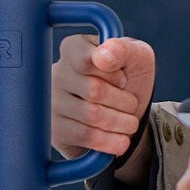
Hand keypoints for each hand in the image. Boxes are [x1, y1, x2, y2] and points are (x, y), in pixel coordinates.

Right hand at [52, 35, 154, 158]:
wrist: (126, 112)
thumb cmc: (129, 77)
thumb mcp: (136, 57)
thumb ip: (124, 49)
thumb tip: (102, 55)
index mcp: (73, 48)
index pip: (86, 61)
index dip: (113, 74)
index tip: (123, 80)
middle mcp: (57, 73)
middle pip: (93, 90)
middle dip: (123, 101)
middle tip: (132, 104)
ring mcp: (52, 103)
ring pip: (91, 115)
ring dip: (120, 122)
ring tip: (130, 122)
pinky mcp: (56, 130)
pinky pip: (85, 136)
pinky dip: (110, 140)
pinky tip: (121, 140)